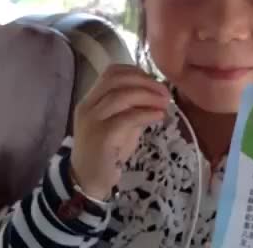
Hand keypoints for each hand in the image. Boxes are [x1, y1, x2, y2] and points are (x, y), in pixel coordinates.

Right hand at [70, 64, 169, 199]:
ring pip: (121, 96)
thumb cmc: (108, 150)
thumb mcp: (123, 123)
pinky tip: (158, 116)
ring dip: (148, 96)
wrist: (89, 181)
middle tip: (165, 91)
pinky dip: (145, 114)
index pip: (111, 72)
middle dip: (145, 81)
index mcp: (91, 99)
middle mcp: (88, 106)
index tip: (155, 80)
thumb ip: (135, 106)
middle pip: (116, 80)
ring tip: (165, 103)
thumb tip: (159, 93)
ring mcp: (91, 121)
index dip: (136, 72)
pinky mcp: (101, 137)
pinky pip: (125, 118)